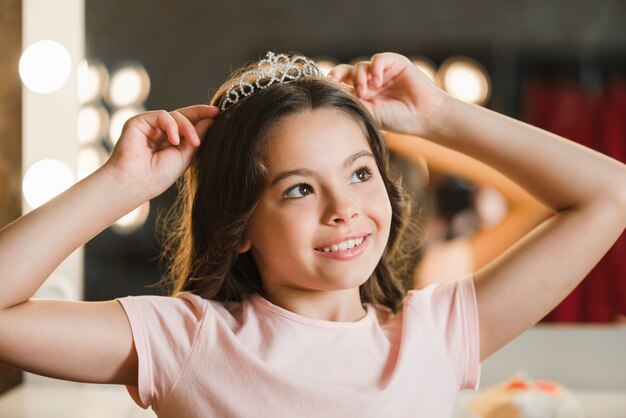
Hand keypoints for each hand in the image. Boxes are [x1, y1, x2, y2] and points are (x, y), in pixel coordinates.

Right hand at [104, 105, 219, 199]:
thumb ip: (197, 137)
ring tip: (193, 143)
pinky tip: (174, 141)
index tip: (219, 114)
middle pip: (183, 115)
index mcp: (170, 141)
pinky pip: (162, 115)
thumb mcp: (185, 156)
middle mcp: (159, 132)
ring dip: (188, 127)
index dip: (203, 118)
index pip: (188, 125)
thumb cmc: (158, 176)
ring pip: (175, 116)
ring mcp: (149, 126)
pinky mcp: (139, 122)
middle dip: (200, 113)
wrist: (136, 183)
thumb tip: (211, 120)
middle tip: (216, 113)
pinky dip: (171, 126)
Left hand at [328, 52, 448, 136]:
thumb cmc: (397, 119)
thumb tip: (332, 93)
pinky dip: (375, 69)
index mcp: (361, 94)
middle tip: (335, 81)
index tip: (327, 87)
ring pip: (361, 66)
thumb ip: (353, 102)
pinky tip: (377, 82)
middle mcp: (369, 82)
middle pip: (346, 71)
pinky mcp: (395, 63)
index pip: (341, 84)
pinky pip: (378, 59)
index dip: (333, 83)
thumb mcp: (369, 113)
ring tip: (366, 91)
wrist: (422, 116)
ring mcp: (382, 72)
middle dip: (338, 74)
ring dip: (359, 77)